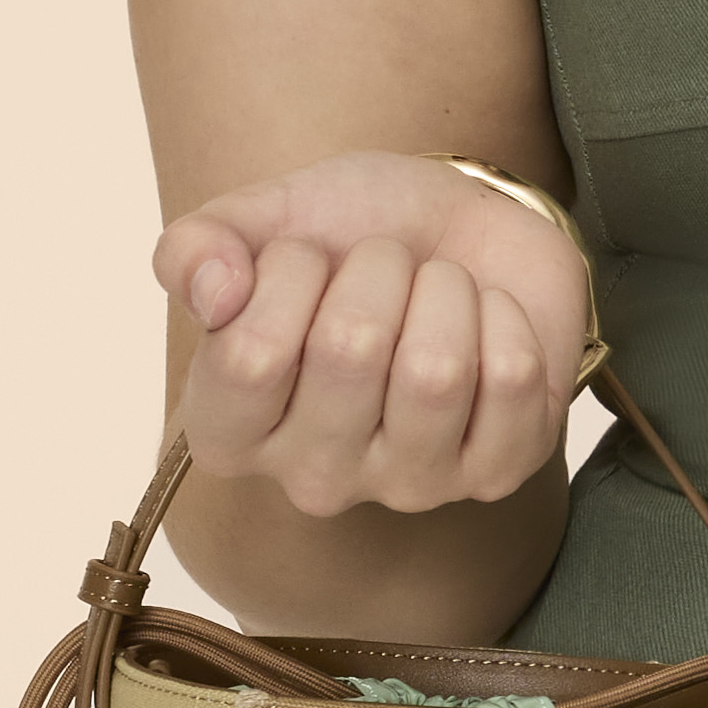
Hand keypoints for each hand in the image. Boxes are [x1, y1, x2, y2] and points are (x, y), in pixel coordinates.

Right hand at [149, 150, 589, 519]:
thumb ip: (196, 248)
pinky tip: (486, 320)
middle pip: (349, 349)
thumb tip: (214, 292)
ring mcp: (408, 485)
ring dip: (445, 292)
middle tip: (383, 266)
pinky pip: (511, 377)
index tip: (305, 255)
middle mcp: (312, 478)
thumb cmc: (347, 236)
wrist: (456, 227)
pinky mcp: (496, 471)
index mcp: (231, 430)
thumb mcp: (258, 221)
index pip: (250, 356)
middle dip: (377, 269)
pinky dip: (504, 316)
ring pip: (436, 370)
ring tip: (435, 290)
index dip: (288, 271)